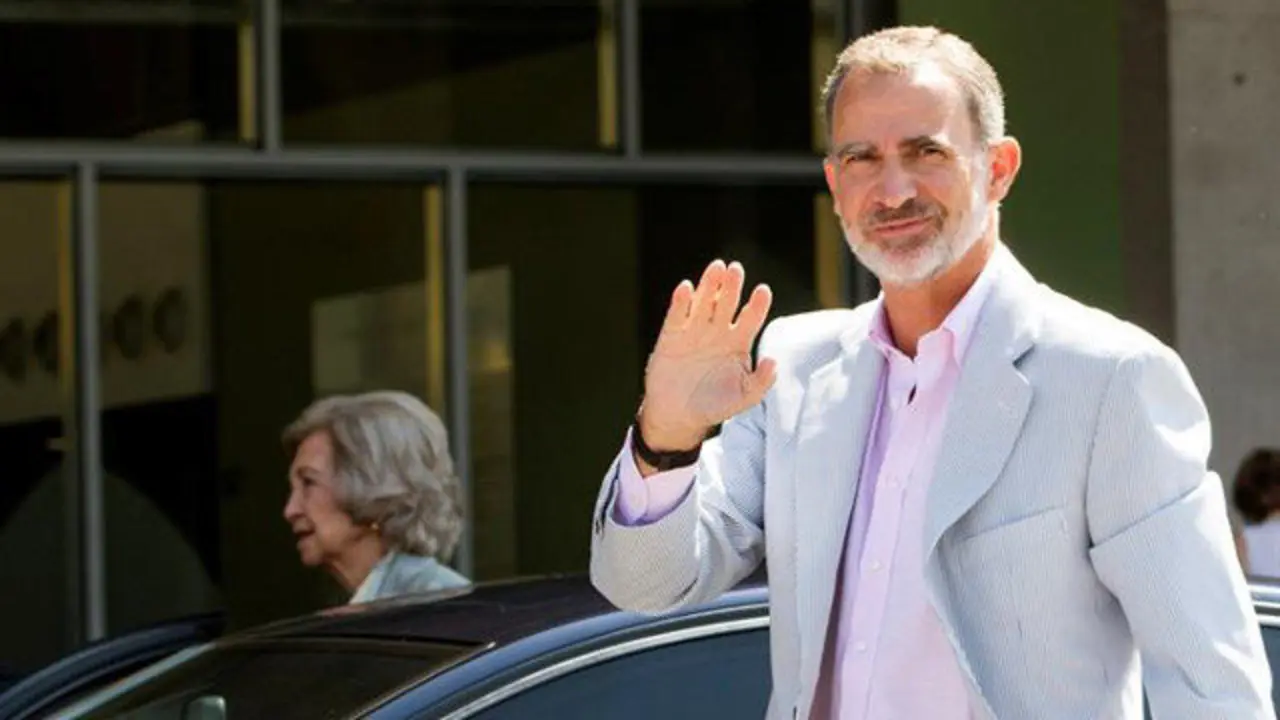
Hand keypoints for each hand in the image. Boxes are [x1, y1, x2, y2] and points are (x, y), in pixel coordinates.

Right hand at [638, 259, 775, 451]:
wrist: (678, 416)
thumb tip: (773, 361)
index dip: (757, 304)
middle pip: (727, 302)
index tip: (762, 291)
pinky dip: (681, 302)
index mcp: (738, 342)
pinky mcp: (671, 336)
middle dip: (732, 286)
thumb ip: (761, 382)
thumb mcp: (744, 398)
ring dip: (709, 285)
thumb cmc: (714, 405)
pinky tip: (687, 288)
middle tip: (736, 269)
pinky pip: (677, 315)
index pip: (751, 317)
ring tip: (716, 268)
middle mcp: (717, 331)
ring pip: (703, 301)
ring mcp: (694, 331)